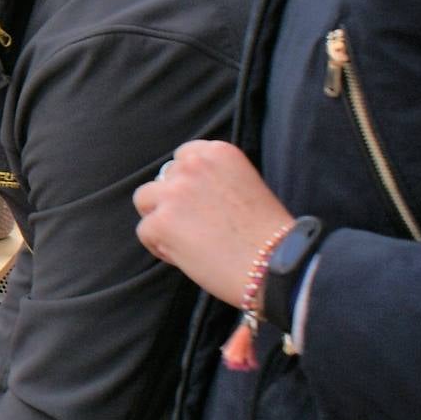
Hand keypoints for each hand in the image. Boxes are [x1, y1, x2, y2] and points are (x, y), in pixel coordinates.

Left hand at [134, 140, 295, 307]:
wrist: (276, 267)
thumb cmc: (268, 236)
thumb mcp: (245, 186)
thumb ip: (214, 179)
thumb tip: (181, 189)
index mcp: (218, 152)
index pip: (184, 157)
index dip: (187, 182)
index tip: (199, 203)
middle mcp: (194, 165)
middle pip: (162, 178)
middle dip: (172, 200)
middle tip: (195, 227)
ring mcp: (174, 192)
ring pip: (144, 200)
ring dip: (159, 218)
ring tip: (185, 240)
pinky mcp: (161, 221)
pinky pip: (145, 232)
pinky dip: (160, 246)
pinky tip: (185, 257)